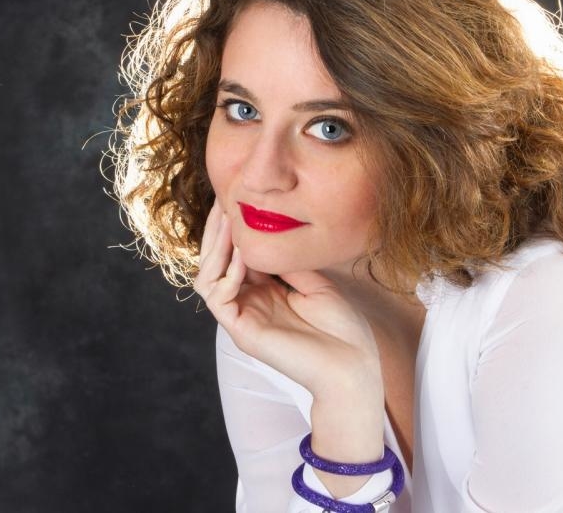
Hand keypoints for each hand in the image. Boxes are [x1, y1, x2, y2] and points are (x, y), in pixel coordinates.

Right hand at [193, 198, 383, 406]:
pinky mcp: (242, 332)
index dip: (234, 229)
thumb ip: (288, 261)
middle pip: (216, 263)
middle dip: (217, 232)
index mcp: (266, 293)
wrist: (354, 365)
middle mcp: (249, 304)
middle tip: (223, 200)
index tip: (238, 198)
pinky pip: (219, 298)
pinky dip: (228, 274)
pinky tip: (243, 255)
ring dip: (216, 248)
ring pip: (207, 278)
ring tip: (229, 221)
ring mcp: (243, 319)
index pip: (237, 256)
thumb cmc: (343, 328)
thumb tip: (269, 233)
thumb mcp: (316, 282)